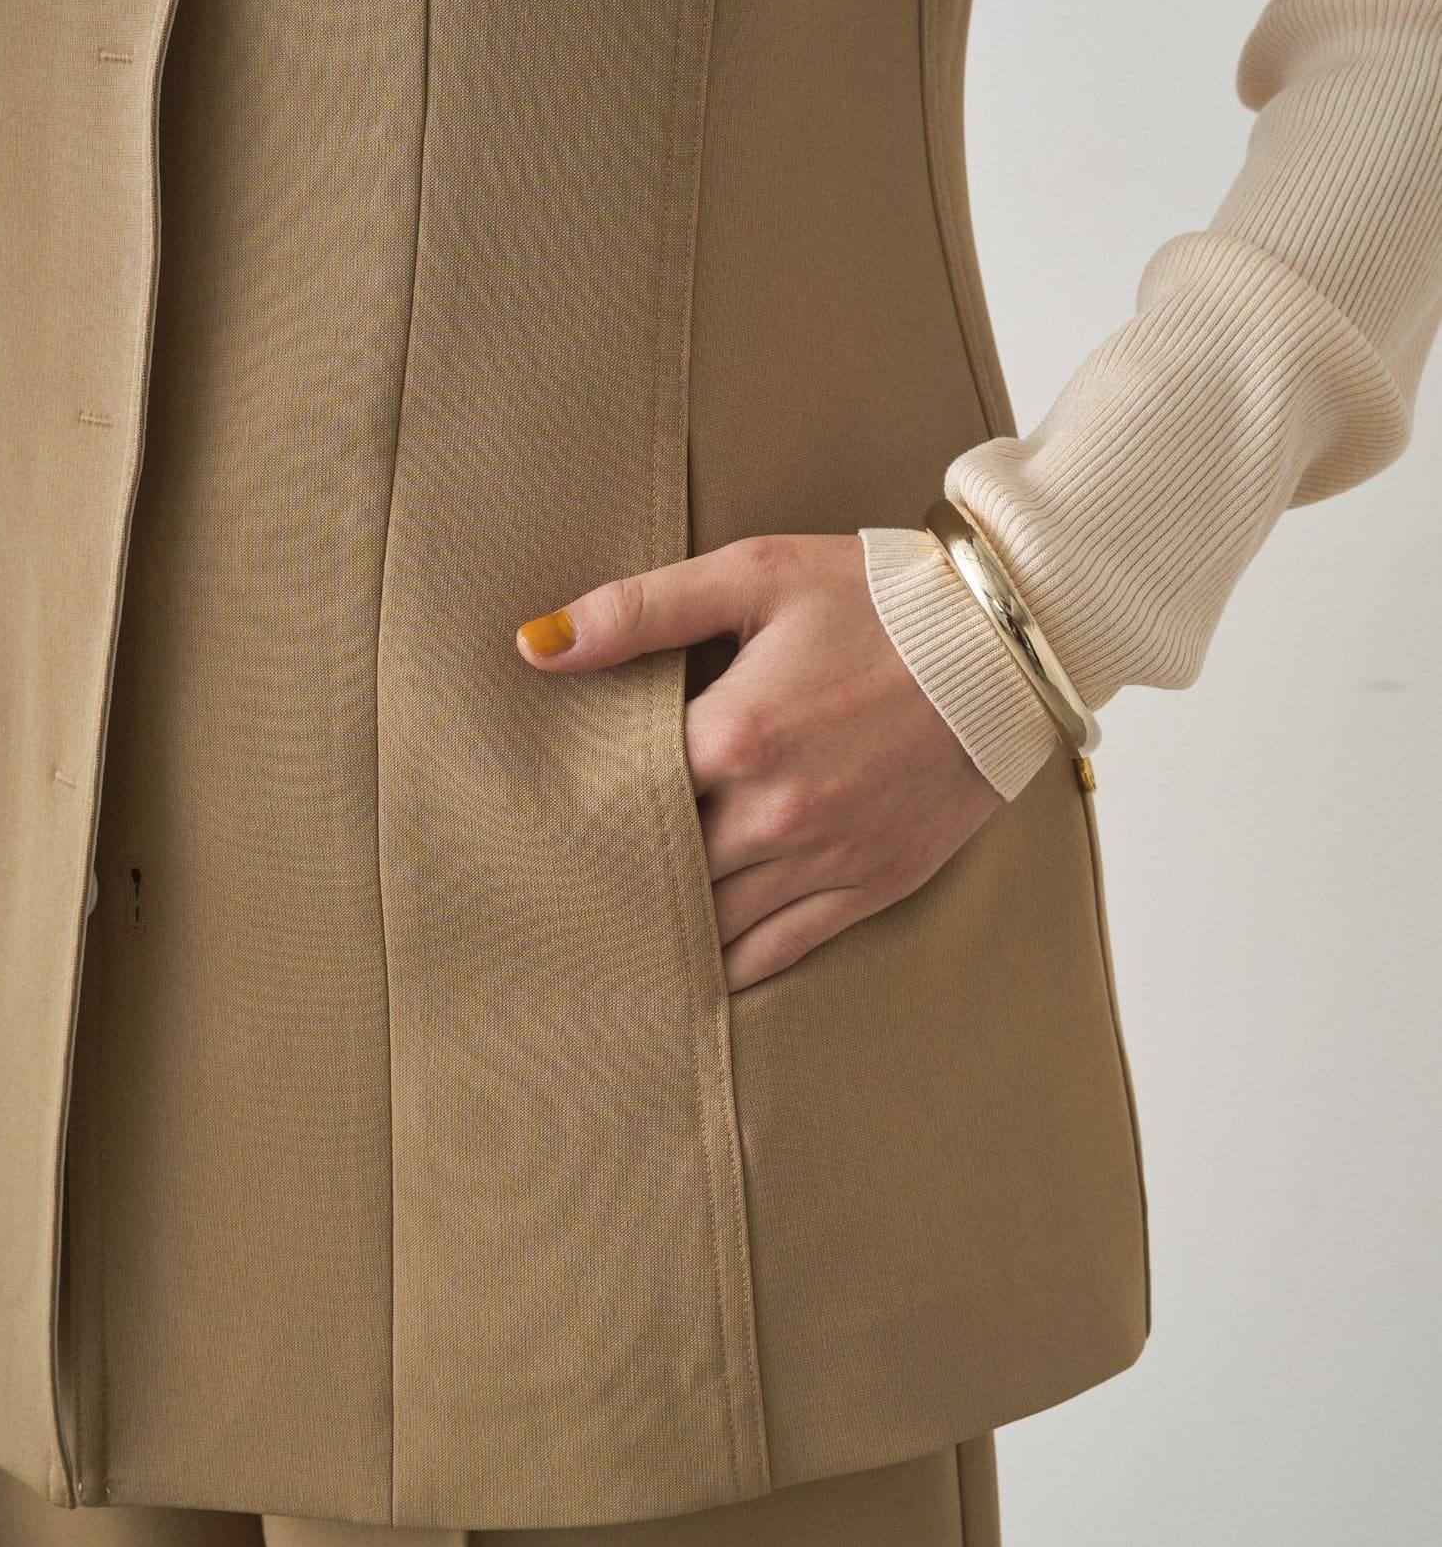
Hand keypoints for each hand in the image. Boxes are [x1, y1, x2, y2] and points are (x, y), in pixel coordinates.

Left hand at [516, 534, 1001, 990]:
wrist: (1010, 640)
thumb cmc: (881, 597)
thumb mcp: (756, 574)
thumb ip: (640, 611)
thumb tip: (535, 647)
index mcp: (734, 734)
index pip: (619, 797)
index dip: (577, 808)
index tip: (538, 820)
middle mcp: (773, 812)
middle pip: (659, 871)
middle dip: (613, 876)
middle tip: (558, 891)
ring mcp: (825, 857)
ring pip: (712, 925)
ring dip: (661, 931)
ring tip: (609, 938)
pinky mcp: (872, 884)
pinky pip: (780, 949)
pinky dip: (729, 966)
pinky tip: (692, 972)